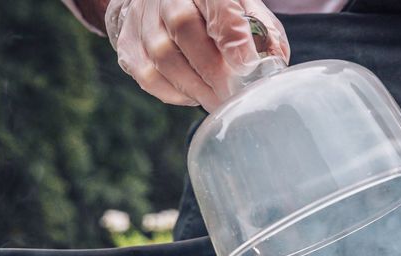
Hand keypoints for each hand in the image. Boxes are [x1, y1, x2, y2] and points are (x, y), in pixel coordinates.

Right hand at [105, 0, 288, 109]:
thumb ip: (263, 33)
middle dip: (214, 72)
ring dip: (196, 89)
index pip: (216, 2)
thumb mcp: (244, 9)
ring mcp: (142, 20)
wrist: (161, 4)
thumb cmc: (213, 11)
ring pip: (164, 59)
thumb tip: (272, 65)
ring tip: (218, 101)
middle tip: (234, 96)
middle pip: (184, 30)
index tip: (247, 64)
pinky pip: (150, 78)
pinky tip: (193, 94)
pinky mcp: (129, 46)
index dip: (231, 34)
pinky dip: (176, 94)